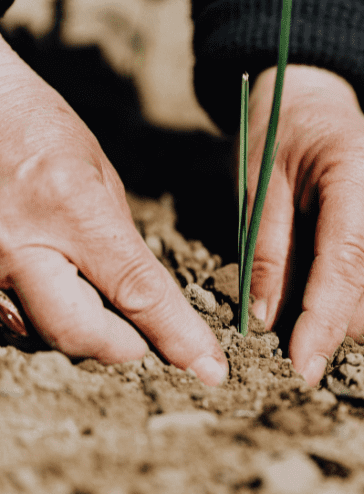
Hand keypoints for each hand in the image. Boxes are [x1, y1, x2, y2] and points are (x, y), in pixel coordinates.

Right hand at [0, 36, 226, 385]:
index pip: (139, 291)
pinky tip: (54, 286)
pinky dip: (43, 315)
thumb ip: (119, 242)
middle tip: (143, 337)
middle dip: (125, 346)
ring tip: (92, 294)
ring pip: (43, 333)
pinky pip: (11, 320)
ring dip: (83, 328)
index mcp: (73, 208)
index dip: (179, 336)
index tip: (209, 368)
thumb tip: (138, 297)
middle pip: (82, 333)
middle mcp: (20, 244)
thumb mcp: (99, 176)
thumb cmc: (41, 129)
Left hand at [245, 64, 363, 385]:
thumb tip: (269, 324)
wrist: (308, 109)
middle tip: (306, 333)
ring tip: (321, 313)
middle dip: (358, 325)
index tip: (302, 367)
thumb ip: (266, 257)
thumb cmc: (277, 141)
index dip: (326, 322)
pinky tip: (342, 296)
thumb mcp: (258, 192)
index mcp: (360, 173)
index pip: (351, 262)